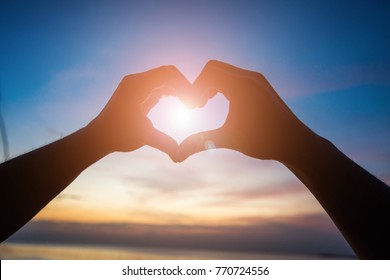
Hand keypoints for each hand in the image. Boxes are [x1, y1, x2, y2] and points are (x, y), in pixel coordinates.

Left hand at [87, 65, 190, 159]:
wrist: (98, 137)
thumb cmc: (117, 135)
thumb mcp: (142, 137)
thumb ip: (162, 143)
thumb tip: (180, 155)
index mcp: (137, 86)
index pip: (168, 75)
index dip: (185, 87)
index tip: (194, 104)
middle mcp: (136, 81)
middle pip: (168, 73)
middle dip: (184, 86)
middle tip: (196, 104)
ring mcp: (137, 85)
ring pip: (165, 78)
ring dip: (179, 89)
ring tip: (190, 105)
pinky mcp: (138, 91)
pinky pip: (159, 85)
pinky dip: (172, 92)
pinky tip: (181, 103)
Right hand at [176, 60, 317, 163]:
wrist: (295, 143)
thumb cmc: (263, 142)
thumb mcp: (228, 140)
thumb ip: (199, 143)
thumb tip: (176, 155)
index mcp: (241, 85)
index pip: (208, 72)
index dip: (195, 89)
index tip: (194, 108)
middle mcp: (249, 77)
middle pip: (214, 68)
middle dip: (202, 84)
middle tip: (198, 105)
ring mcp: (257, 80)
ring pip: (225, 71)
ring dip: (212, 84)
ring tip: (207, 104)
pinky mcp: (261, 85)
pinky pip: (235, 76)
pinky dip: (224, 85)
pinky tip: (223, 102)